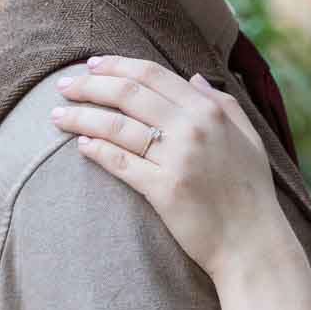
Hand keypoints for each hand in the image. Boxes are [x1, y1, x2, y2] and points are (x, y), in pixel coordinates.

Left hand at [50, 55, 287, 276]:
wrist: (253, 244)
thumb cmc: (250, 192)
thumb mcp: (249, 138)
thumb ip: (224, 104)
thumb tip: (193, 77)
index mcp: (210, 111)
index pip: (152, 74)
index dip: (116, 65)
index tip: (91, 65)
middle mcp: (193, 129)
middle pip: (128, 94)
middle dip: (89, 86)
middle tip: (63, 86)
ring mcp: (178, 159)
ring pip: (117, 127)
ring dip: (81, 117)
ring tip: (57, 115)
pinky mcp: (164, 191)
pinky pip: (120, 163)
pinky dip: (96, 151)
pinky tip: (80, 146)